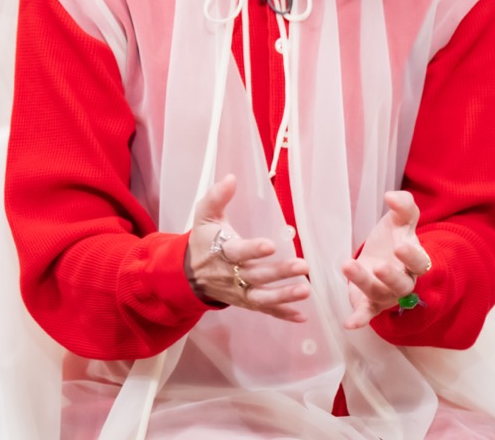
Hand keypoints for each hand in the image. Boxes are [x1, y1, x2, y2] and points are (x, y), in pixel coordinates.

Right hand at [185, 175, 311, 321]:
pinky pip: (264, 310)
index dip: (253, 249)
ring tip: (306, 290)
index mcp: (221, 251)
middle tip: (302, 265)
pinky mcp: (245, 302)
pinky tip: (301, 316)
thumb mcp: (204, 215)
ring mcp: (238, 291)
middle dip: (279, 272)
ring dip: (284, 295)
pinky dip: (282, 315)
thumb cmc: (201, 240)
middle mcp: (230, 274)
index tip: (271, 245)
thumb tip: (231, 178)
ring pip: (261, 297)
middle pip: (256, 275)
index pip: (237, 251)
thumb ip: (217, 197)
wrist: (188, 274)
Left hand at [341, 190, 431, 329]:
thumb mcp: (400, 220)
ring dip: (364, 282)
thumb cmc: (394, 238)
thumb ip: (403, 206)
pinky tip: (348, 323)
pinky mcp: (369, 304)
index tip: (400, 246)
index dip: (412, 257)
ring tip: (347, 265)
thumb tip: (392, 196)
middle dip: (391, 276)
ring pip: (379, 294)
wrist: (382, 257)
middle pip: (402, 285)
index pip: (419, 262)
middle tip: (379, 266)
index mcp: (415, 261)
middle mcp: (403, 281)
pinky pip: (366, 314)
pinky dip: (359, 319)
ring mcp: (386, 295)